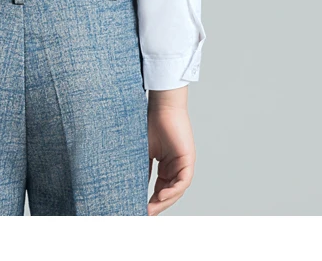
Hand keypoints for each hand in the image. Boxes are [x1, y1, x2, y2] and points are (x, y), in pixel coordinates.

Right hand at [147, 87, 194, 214]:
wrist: (160, 106)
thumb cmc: (150, 123)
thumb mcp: (143, 151)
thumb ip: (142, 169)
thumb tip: (133, 187)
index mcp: (166, 166)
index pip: (160, 189)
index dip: (151, 201)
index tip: (138, 209)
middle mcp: (176, 167)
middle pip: (169, 193)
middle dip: (157, 205)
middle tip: (144, 214)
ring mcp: (183, 164)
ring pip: (177, 190)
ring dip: (165, 201)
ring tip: (151, 208)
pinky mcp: (188, 160)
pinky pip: (183, 181)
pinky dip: (173, 190)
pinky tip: (161, 196)